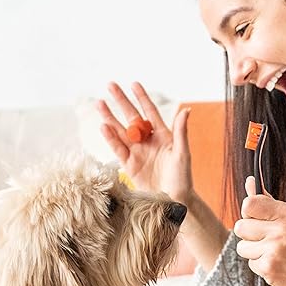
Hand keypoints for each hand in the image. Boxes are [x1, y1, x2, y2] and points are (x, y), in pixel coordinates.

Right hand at [96, 82, 193, 205]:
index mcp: (162, 136)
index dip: (142, 98)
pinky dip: (110, 139)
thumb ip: (181, 132)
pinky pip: (118, 149)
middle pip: (131, 117)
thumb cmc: (182, 178)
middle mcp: (148, 142)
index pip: (150, 112)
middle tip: (110, 85)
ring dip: (110, 117)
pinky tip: (103, 127)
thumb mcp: (183, 153)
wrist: (173, 201)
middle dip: (121, 101)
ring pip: (121, 131)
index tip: (133, 84)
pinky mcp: (129, 166)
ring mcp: (137, 153)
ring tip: (99, 104)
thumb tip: (186, 109)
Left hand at [234, 176, 285, 285]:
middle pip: (240, 227)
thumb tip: (249, 182)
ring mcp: (274, 249)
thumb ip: (268, 202)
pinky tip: (276, 265)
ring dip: (253, 253)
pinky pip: (250, 264)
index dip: (248, 213)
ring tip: (272, 254)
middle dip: (248, 236)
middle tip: (265, 241)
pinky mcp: (269, 267)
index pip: (249, 204)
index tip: (256, 220)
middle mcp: (280, 229)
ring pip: (242, 247)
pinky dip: (260, 266)